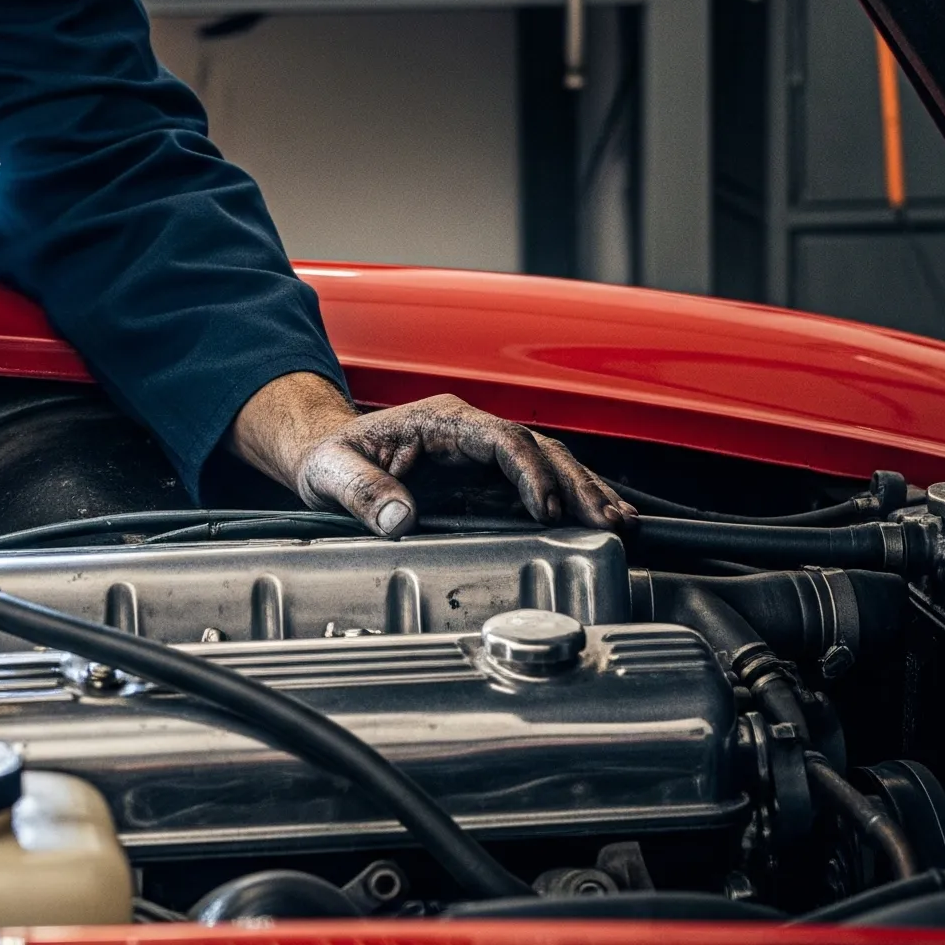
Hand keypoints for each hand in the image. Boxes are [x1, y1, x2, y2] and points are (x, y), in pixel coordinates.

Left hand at [227, 372, 635, 537]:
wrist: (324, 455)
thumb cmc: (329, 458)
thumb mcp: (332, 473)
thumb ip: (363, 492)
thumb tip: (400, 516)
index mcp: (439, 421)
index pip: (500, 438)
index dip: (529, 471)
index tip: (546, 508)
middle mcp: (468, 431)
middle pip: (539, 448)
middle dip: (578, 483)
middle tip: (610, 521)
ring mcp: (480, 451)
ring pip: (548, 462)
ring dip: (585, 490)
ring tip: (621, 523)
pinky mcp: (485, 475)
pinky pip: (537, 480)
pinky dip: (569, 499)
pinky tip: (597, 520)